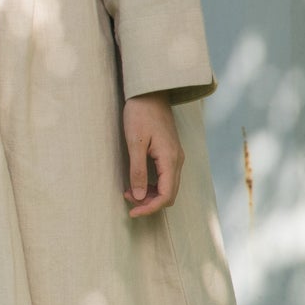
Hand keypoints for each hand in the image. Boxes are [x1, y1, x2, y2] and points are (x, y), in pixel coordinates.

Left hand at [122, 93, 183, 217]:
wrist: (149, 92)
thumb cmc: (140, 114)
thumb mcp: (134, 143)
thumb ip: (137, 170)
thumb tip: (139, 197)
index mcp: (170, 159)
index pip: (166, 195)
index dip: (150, 208)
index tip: (132, 213)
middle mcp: (177, 160)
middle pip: (169, 194)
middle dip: (149, 203)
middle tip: (128, 202)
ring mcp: (175, 156)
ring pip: (167, 186)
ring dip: (150, 194)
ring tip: (129, 192)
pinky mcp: (170, 153)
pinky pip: (165, 177)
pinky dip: (152, 185)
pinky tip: (136, 181)